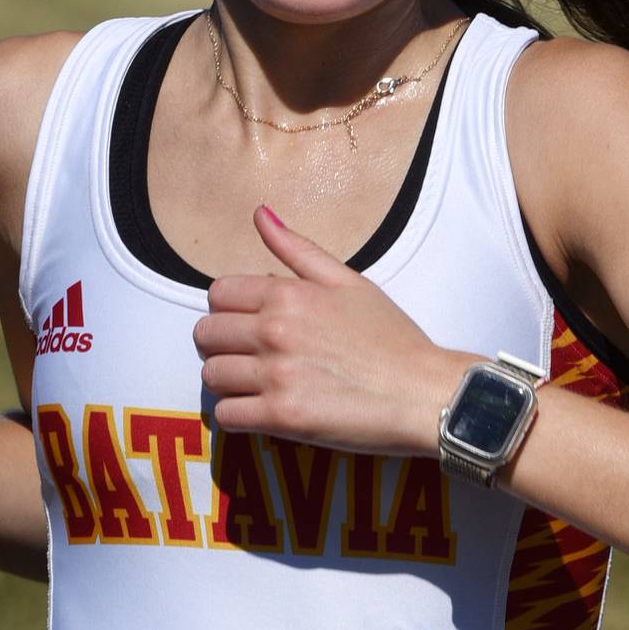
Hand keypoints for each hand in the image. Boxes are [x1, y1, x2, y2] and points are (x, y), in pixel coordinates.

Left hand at [192, 206, 472, 455]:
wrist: (423, 392)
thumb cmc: (391, 336)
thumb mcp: (348, 281)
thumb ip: (297, 249)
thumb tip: (259, 212)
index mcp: (288, 294)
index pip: (218, 293)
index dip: (228, 308)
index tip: (248, 321)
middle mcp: (275, 330)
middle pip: (206, 333)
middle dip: (221, 342)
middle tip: (247, 353)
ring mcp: (276, 375)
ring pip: (212, 374)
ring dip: (227, 379)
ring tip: (253, 382)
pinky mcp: (282, 417)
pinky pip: (226, 415)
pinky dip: (236, 413)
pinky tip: (258, 408)